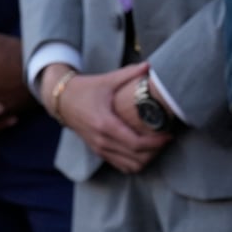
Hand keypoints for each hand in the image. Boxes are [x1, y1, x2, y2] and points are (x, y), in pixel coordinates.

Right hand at [42, 62, 169, 173]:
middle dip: (155, 152)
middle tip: (167, 138)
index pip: (135, 143)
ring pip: (129, 166)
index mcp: (105, 124)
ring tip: (158, 145)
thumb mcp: (107, 80)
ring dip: (146, 159)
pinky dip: (135, 162)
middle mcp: (102, 140)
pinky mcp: (98, 151)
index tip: (169, 135)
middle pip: (135, 158)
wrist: (62, 100)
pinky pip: (120, 165)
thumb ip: (129, 73)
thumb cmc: (86, 89)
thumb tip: (150, 65)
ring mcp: (99, 148)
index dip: (155, 143)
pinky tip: (144, 150)